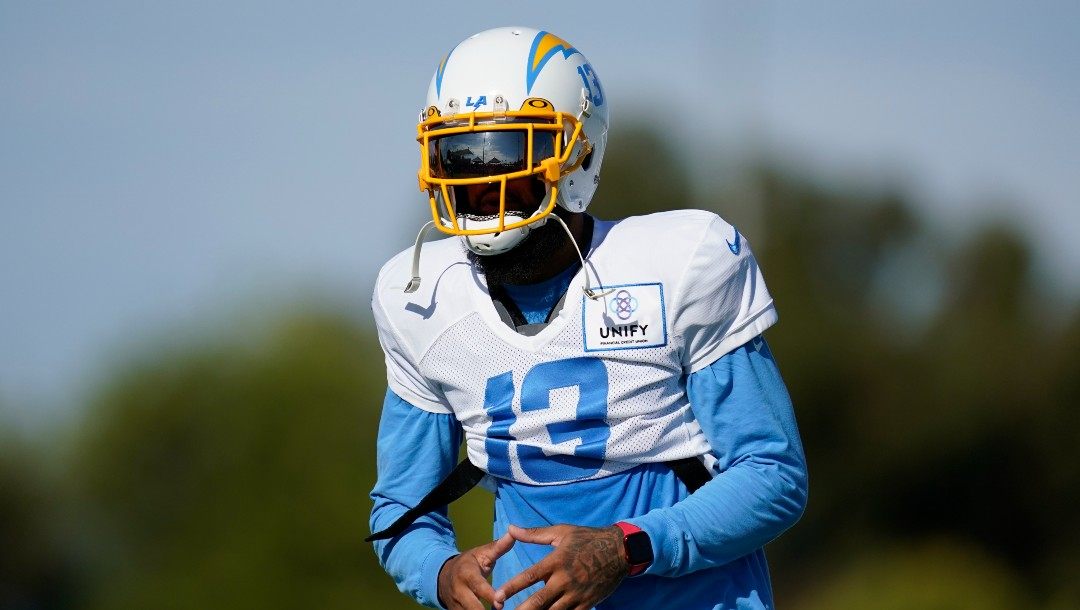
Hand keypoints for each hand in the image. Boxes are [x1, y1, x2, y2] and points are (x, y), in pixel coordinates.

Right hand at [438, 533, 515, 609]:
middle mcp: (459, 591)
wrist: (442, 576)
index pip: (478, 586)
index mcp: (466, 574)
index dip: (489, 595)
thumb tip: (513, 533)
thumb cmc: (469, 563)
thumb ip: (498, 547)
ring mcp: (456, 604)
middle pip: (472, 607)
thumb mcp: (481, 553)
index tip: (500, 603)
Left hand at [494, 524, 627, 609]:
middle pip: (539, 600)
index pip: (530, 576)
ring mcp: (577, 594)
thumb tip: (510, 528)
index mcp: (556, 561)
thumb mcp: (561, 533)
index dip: (512, 587)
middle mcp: (565, 579)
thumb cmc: (587, 539)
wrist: (620, 550)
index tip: (498, 595)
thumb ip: (534, 534)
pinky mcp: (587, 603)